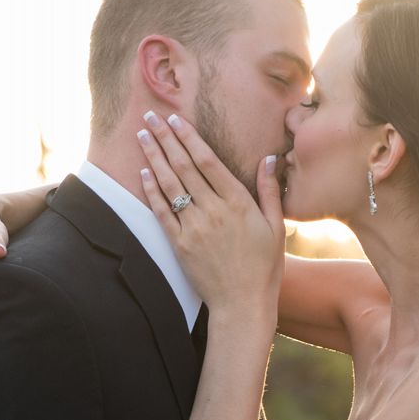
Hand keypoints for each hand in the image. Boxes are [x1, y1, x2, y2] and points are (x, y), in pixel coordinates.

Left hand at [136, 111, 283, 311]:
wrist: (243, 304)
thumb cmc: (263, 267)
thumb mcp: (275, 227)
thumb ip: (269, 191)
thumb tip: (268, 159)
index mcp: (238, 202)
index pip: (208, 161)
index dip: (189, 137)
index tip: (175, 119)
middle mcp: (214, 211)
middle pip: (184, 166)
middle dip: (166, 138)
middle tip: (151, 115)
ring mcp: (194, 228)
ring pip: (170, 185)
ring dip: (154, 157)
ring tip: (142, 135)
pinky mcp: (180, 245)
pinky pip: (162, 212)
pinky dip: (152, 191)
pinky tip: (144, 172)